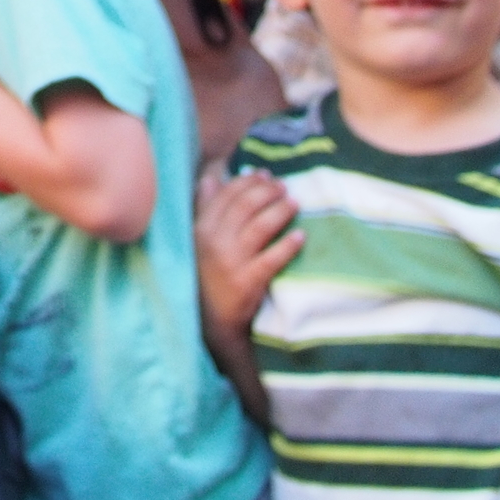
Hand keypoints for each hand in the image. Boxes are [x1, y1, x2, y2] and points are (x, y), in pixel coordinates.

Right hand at [194, 171, 300, 344]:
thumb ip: (204, 210)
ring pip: (260, 226)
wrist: (211, 323)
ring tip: (295, 203)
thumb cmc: (207, 276)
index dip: (249, 181)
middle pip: (246, 205)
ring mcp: (230, 262)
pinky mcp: (247, 283)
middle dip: (268, 191)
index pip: (226, 194)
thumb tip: (210, 179)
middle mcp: (213, 242)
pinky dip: (288, 245)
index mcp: (201, 229)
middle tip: (284, 188)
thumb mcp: (198, 242)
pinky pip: (272, 258)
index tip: (265, 175)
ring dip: (280, 210)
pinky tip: (301, 236)